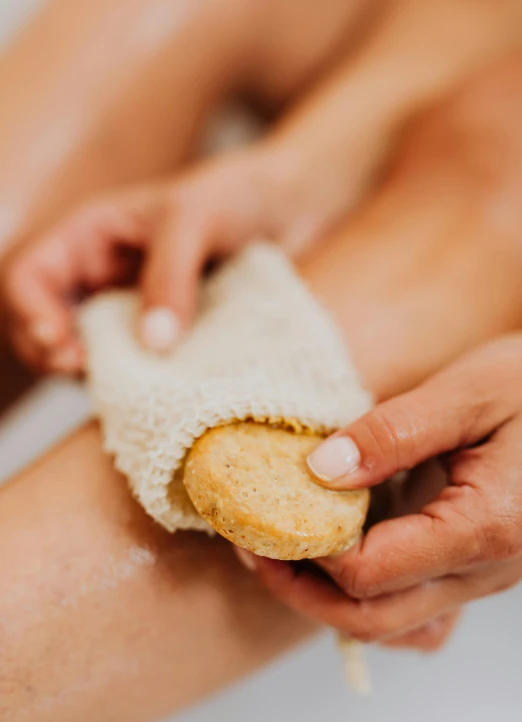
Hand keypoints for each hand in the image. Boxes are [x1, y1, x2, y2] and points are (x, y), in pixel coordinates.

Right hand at [0, 149, 288, 372]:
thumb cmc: (236, 194)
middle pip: (43, 321)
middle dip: (51, 352)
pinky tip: (154, 387)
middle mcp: (100, 273)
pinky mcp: (161, 329)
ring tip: (121, 385)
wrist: (288, 206)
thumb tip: (152, 343)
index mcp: (90, 234)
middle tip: (84, 373)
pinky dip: (132, 378)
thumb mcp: (196, 221)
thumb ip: (171, 276)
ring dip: (90, 371)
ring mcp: (128, 304)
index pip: (29, 275)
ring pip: (85, 348)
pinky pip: (132, 361)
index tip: (64, 345)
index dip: (31, 312)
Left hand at [241, 335, 521, 650]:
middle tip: (252, 547)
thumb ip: (395, 431)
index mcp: (484, 526)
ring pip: (393, 627)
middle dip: (300, 590)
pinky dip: (371, 602)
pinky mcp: (479, 569)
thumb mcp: (470, 390)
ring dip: (329, 602)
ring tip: (286, 555)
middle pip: (372, 619)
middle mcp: (487, 570)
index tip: (263, 513)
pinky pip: (418, 615)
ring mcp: (485, 577)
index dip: (306, 550)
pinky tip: (346, 563)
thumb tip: (319, 470)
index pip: (370, 572)